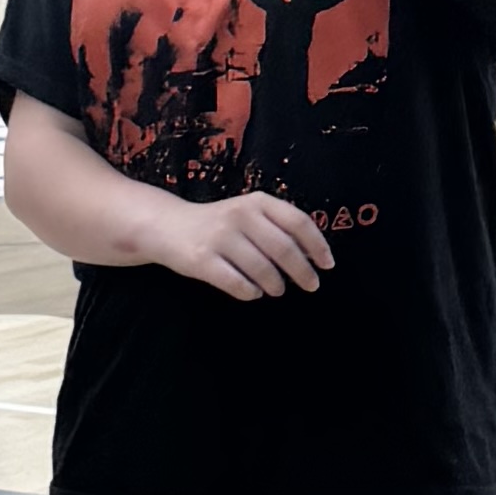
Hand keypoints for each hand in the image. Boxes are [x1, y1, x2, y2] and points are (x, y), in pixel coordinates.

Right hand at [143, 187, 333, 302]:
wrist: (168, 226)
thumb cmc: (218, 223)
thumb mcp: (248, 213)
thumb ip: (277, 226)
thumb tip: (313, 255)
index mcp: (257, 202)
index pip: (298, 222)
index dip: (317, 246)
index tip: (327, 265)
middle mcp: (240, 215)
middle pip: (284, 249)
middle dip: (302, 272)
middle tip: (311, 286)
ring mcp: (220, 238)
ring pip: (262, 269)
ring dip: (276, 285)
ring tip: (276, 289)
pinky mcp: (202, 260)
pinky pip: (237, 284)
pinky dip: (250, 292)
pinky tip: (253, 292)